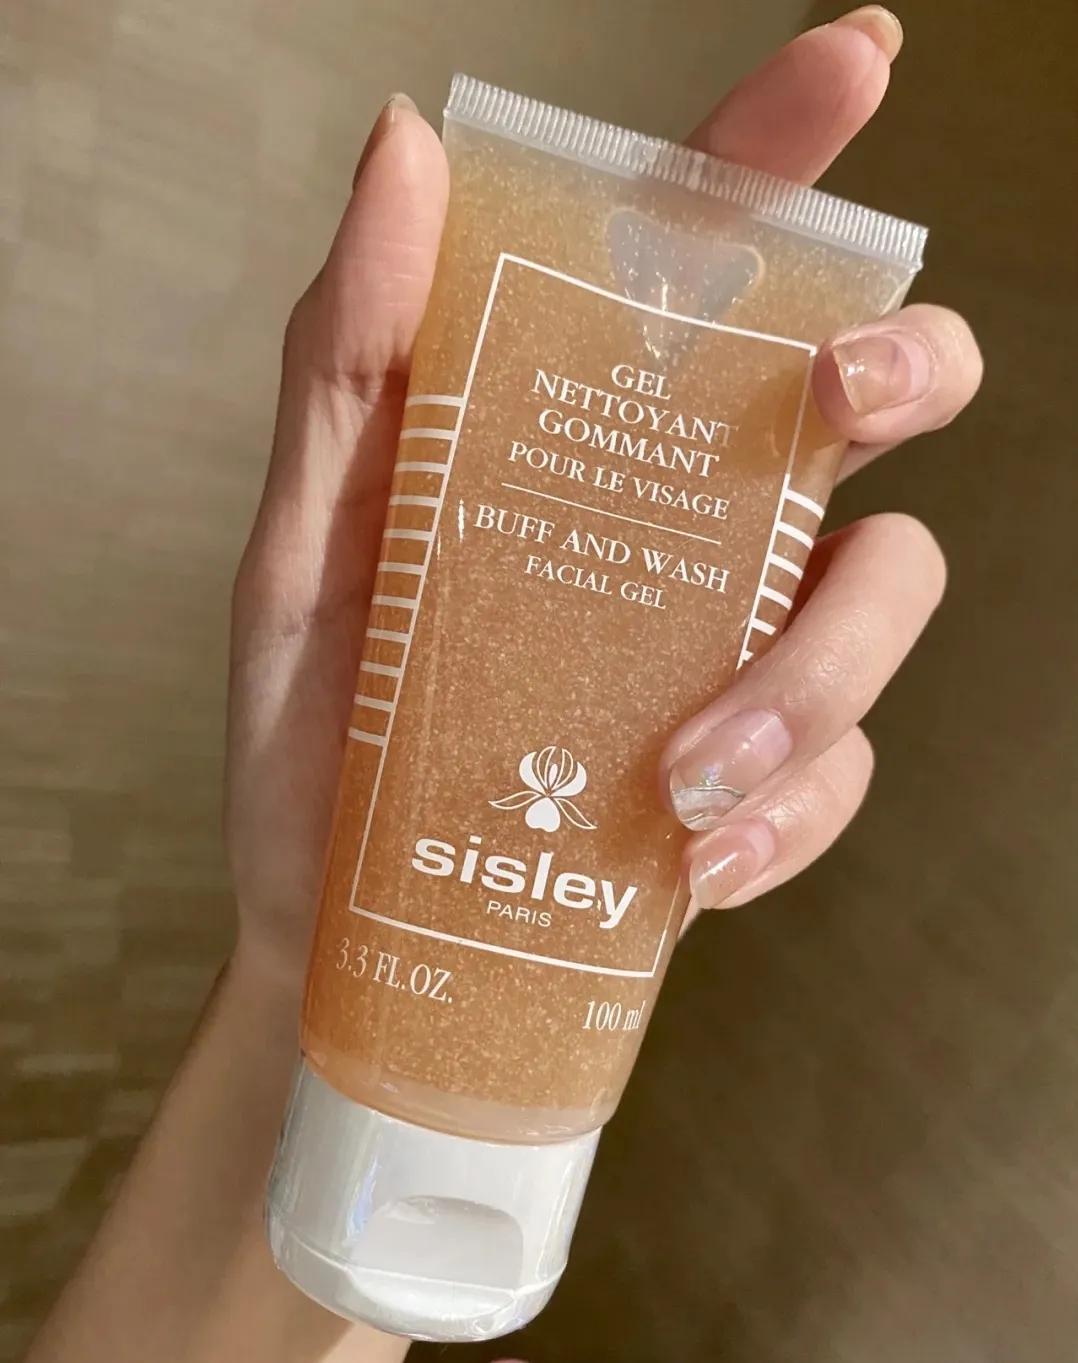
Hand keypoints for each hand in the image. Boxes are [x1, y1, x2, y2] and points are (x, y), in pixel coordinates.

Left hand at [226, 10, 981, 989]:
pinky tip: (690, 862)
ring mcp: (736, 646)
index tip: (852, 65)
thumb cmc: (319, 725)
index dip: (783, 155)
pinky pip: (840, 774)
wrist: (350, 925)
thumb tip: (404, 150)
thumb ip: (348, 364)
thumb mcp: (302, 543)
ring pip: (885, 591)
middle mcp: (687, 521)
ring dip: (815, 675)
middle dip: (901, 367)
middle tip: (833, 399)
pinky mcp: (760, 779)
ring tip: (684, 777)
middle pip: (878, 398)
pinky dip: (783, 816)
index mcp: (584, 437)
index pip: (705, 263)